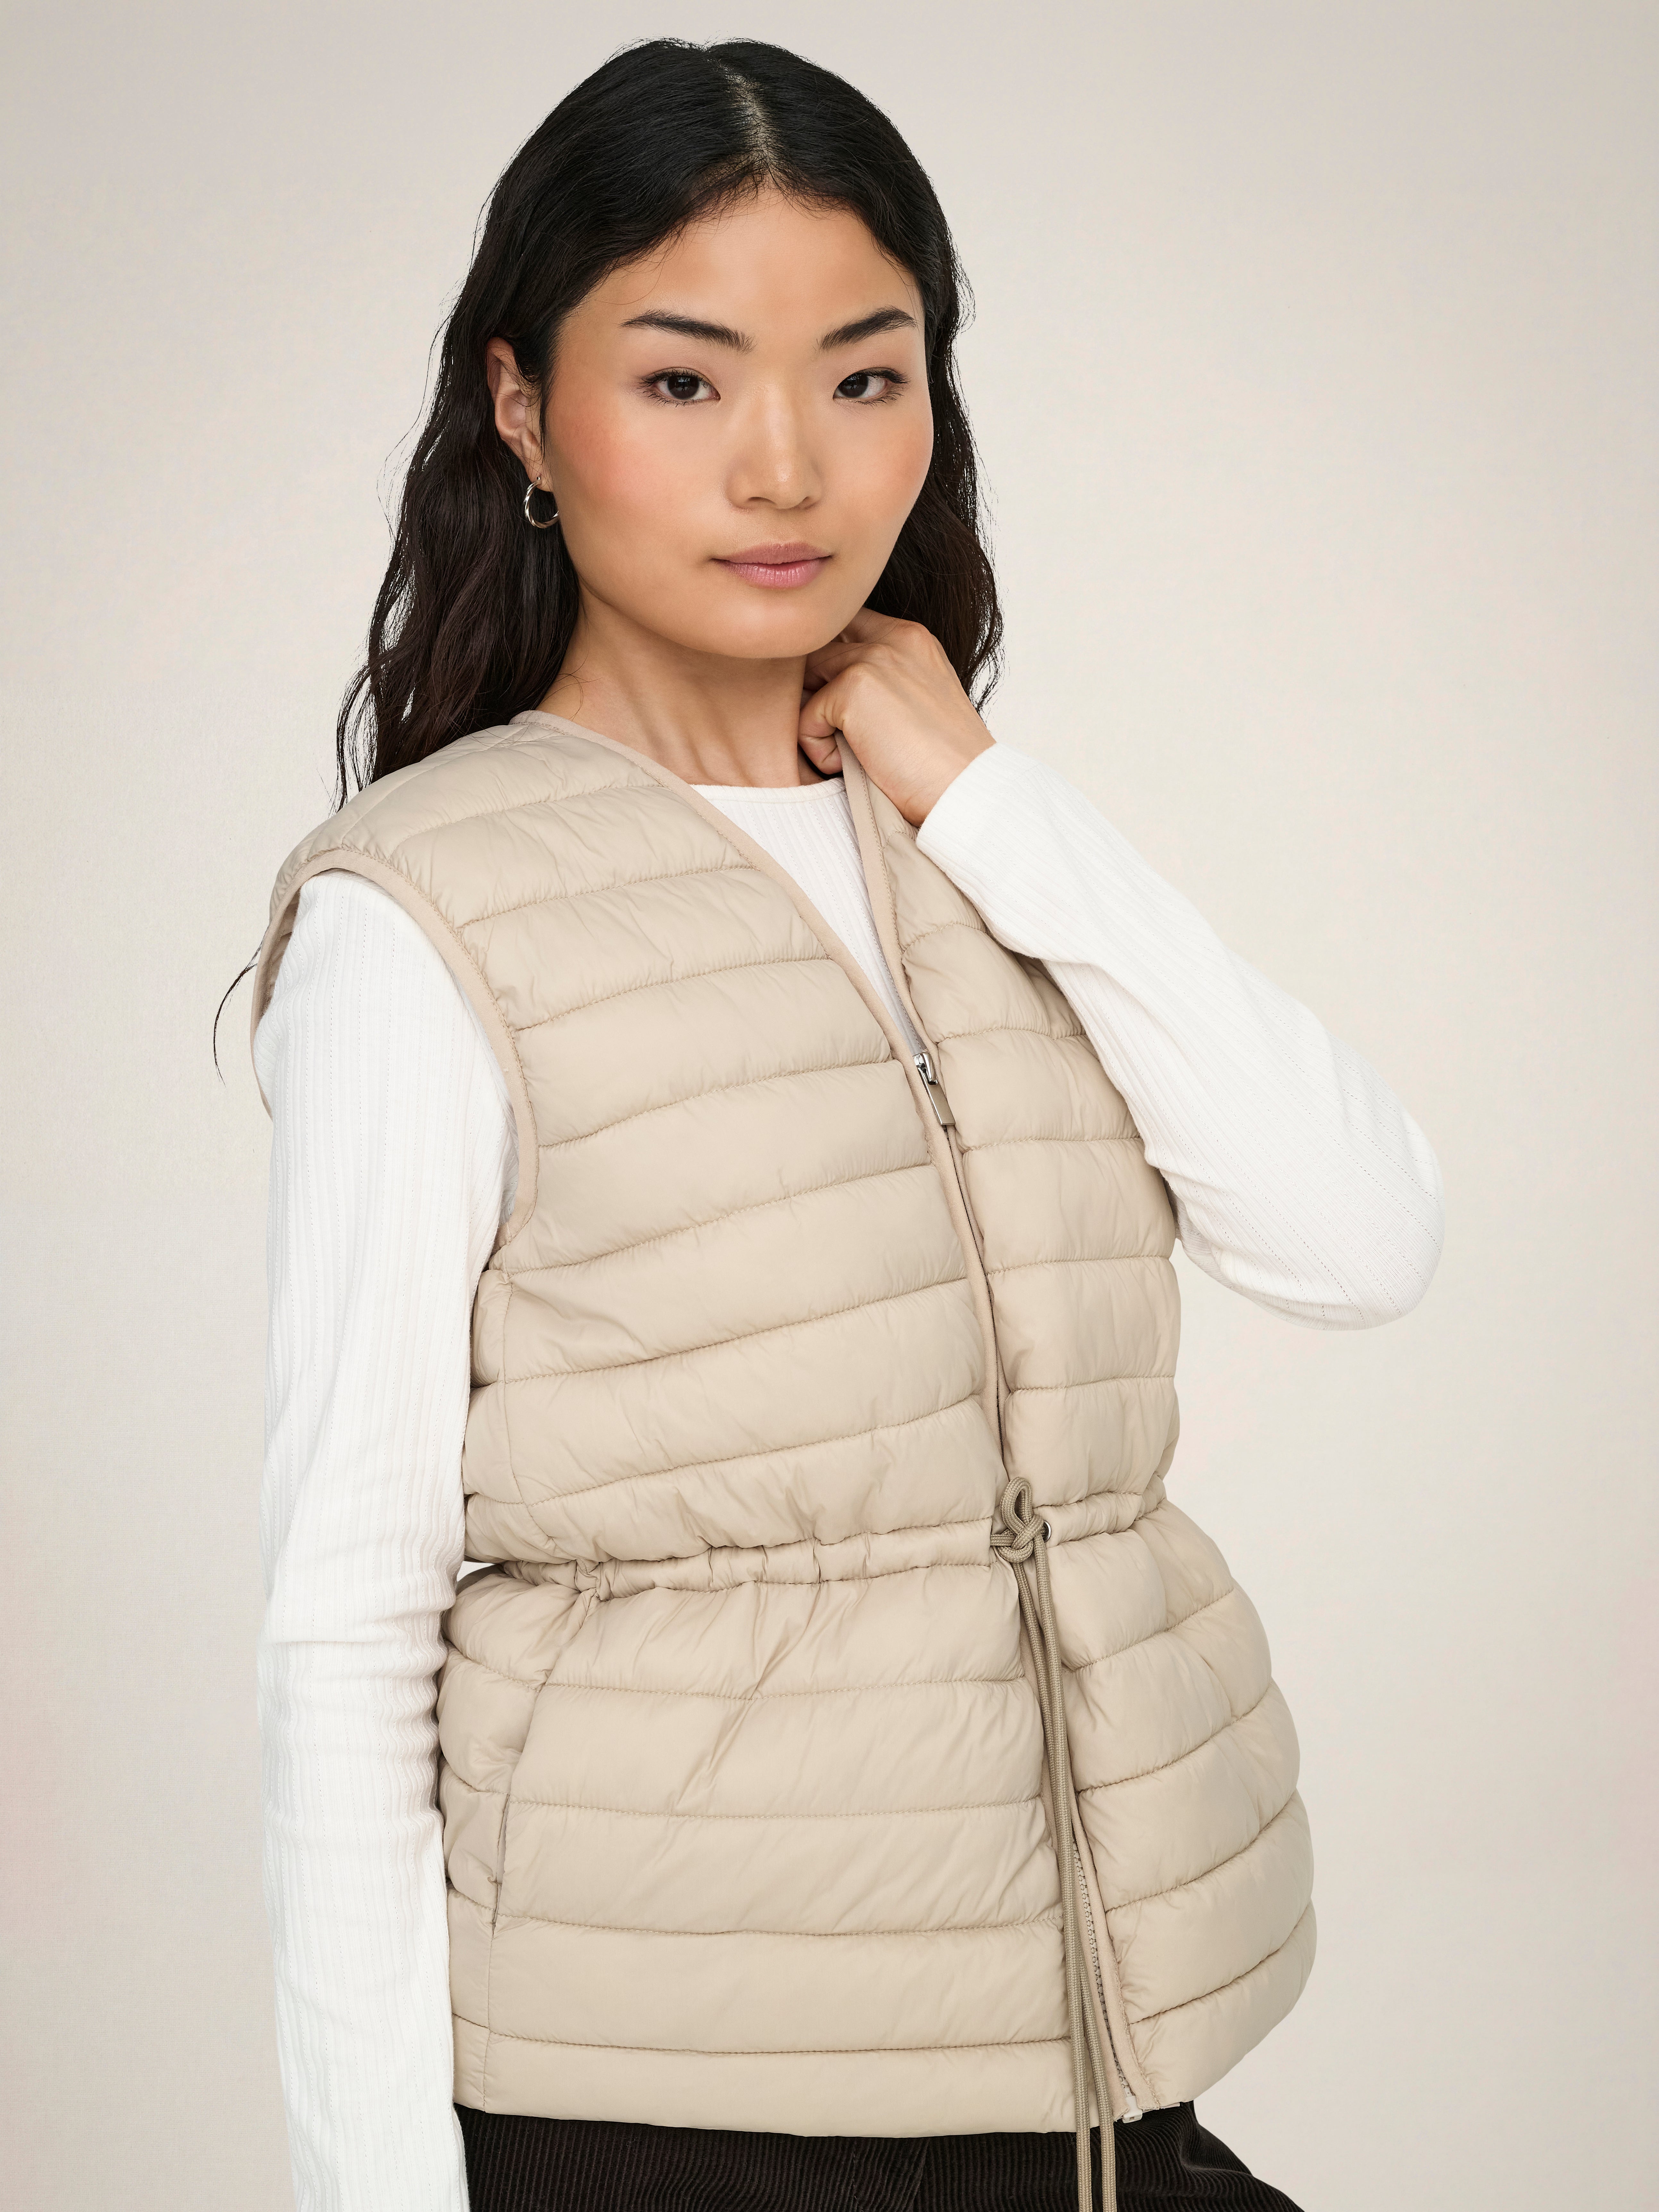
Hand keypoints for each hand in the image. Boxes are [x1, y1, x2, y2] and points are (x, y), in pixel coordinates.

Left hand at [798, 609, 992, 824]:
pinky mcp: (852, 690)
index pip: (846, 625)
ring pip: (807, 684)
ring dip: (819, 726)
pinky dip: (821, 754)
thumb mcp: (919, 701)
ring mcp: (872, 659)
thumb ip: (883, 679)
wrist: (965, 791)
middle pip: (819, 652)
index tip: (845, 711)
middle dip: (818, 697)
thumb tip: (825, 684)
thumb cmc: (943, 762)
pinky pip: (806, 720)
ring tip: (854, 754)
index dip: (830, 666)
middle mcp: (893, 638)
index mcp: (912, 638)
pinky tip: (853, 766)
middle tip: (844, 739)